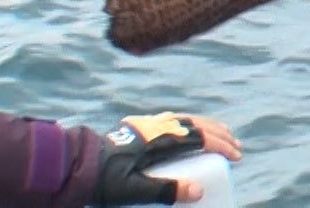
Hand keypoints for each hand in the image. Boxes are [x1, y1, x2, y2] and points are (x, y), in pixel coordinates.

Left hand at [94, 112, 241, 205]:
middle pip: (197, 125)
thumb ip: (166, 191)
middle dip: (220, 134)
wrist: (73, 165)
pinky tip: (188, 126)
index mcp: (160, 139)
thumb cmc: (103, 180)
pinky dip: (188, 121)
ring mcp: (148, 125)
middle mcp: (157, 126)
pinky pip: (172, 118)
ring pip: (185, 118)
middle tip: (236, 145)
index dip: (222, 146)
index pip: (200, 138)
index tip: (236, 156)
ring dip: (207, 125)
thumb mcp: (134, 191)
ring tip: (220, 132)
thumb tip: (199, 191)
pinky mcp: (139, 127)